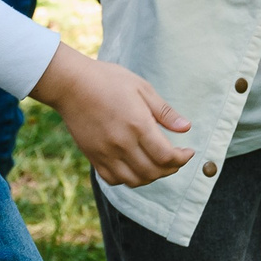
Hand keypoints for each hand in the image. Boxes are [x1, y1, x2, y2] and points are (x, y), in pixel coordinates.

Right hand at [30, 47, 193, 186]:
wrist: (71, 84)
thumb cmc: (108, 80)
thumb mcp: (142, 88)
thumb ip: (164, 112)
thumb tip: (186, 128)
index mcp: (138, 125)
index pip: (166, 156)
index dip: (182, 159)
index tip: (189, 152)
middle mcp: (122, 144)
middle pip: (153, 172)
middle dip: (171, 169)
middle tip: (177, 159)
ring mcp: (106, 153)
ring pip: (135, 180)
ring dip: (152, 177)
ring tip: (158, 165)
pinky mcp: (93, 157)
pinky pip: (113, 179)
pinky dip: (129, 179)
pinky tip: (135, 167)